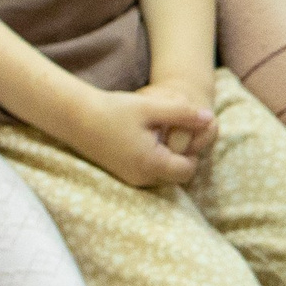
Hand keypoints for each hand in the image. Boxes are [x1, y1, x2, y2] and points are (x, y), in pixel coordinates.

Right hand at [72, 86, 216, 187]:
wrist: (75, 116)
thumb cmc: (113, 109)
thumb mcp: (151, 107)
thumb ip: (183, 114)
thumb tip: (210, 118)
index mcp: (151, 163)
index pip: (188, 170)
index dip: (193, 151)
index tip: (185, 130)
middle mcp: (141, 178)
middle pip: (176, 175)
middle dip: (181, 155)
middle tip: (175, 131)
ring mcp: (129, 178)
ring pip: (162, 174)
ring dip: (167, 156)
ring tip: (159, 131)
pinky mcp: (122, 173)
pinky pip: (148, 172)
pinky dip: (153, 158)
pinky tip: (147, 137)